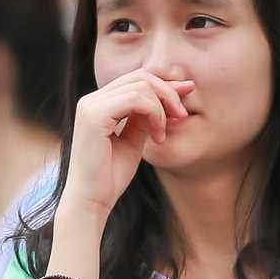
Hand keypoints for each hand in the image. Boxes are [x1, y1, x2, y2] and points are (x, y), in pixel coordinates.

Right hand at [62, 68, 194, 218]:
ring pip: (141, 86)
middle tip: (182, 116)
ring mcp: (91, 105)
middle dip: (168, 93)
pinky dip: (154, 114)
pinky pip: (135, 99)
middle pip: (140, 77)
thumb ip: (145, 118)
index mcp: (99, 104)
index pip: (135, 80)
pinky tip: (157, 137)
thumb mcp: (134, 142)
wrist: (92, 201)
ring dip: (162, 108)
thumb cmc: (110, 178)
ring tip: (163, 135)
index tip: (188, 90)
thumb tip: (169, 95)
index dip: (164, 84)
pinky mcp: (94, 115)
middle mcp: (92, 100)